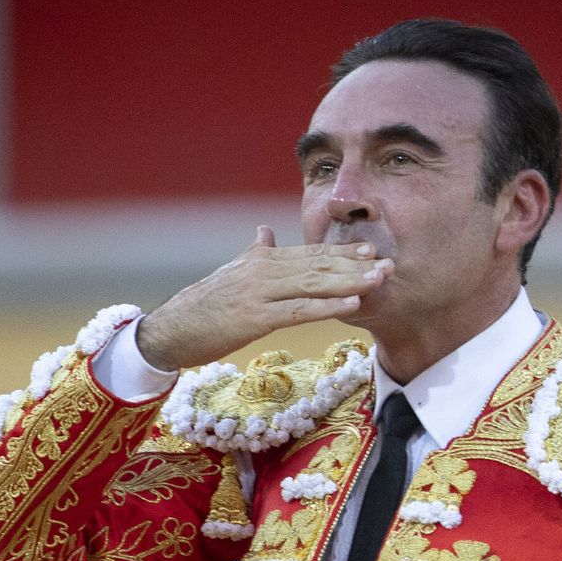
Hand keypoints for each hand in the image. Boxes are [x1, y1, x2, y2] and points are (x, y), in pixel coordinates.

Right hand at [136, 226, 391, 370]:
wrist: (171, 329)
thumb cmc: (202, 307)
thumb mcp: (231, 274)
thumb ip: (254, 253)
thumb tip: (264, 231)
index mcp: (263, 261)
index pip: (310, 254)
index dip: (342, 252)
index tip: (371, 250)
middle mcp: (265, 270)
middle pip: (319, 266)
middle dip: (356, 265)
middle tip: (390, 263)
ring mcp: (261, 293)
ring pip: (314, 284)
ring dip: (351, 282)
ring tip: (380, 280)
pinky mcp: (256, 317)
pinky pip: (300, 310)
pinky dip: (328, 306)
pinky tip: (353, 305)